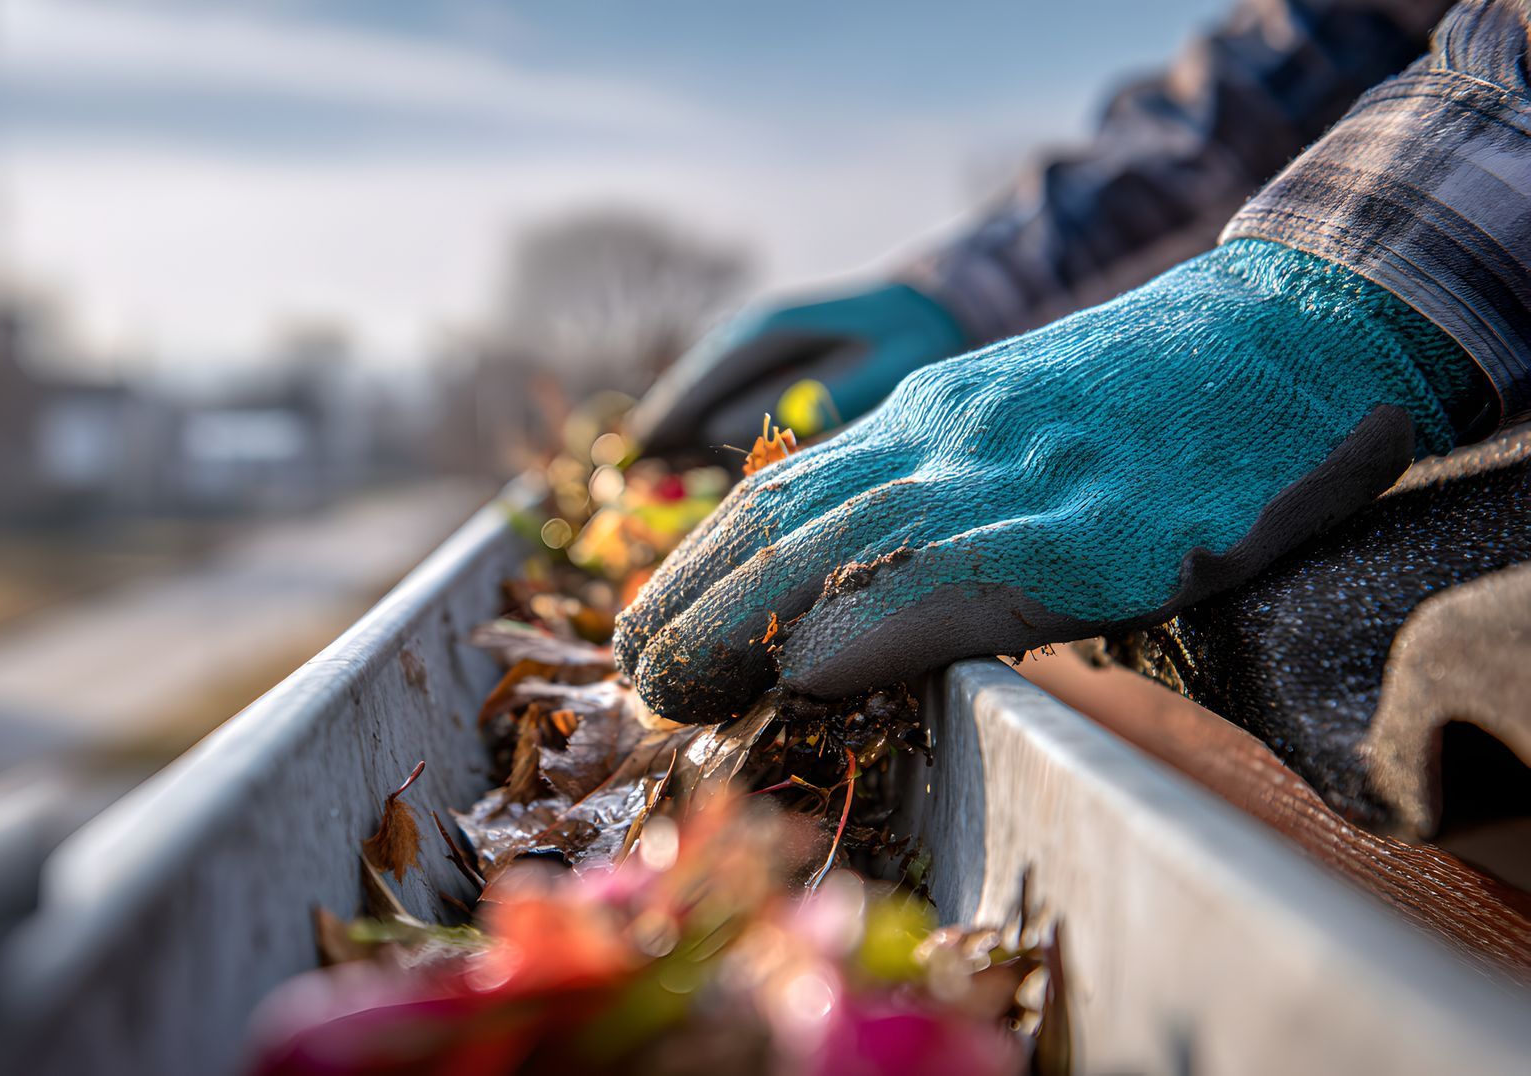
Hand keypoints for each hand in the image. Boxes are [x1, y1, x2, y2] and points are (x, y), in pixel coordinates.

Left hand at [615, 240, 1462, 722]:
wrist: (1297, 334)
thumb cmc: (1171, 395)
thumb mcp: (1025, 414)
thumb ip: (948, 481)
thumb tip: (868, 585)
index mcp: (931, 417)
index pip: (782, 492)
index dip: (703, 563)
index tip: (654, 621)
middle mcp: (946, 440)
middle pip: (779, 522)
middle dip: (689, 600)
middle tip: (631, 670)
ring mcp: (1011, 481)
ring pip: (831, 553)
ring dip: (734, 626)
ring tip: (670, 687)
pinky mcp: (1087, 531)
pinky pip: (945, 581)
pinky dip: (861, 631)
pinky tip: (803, 677)